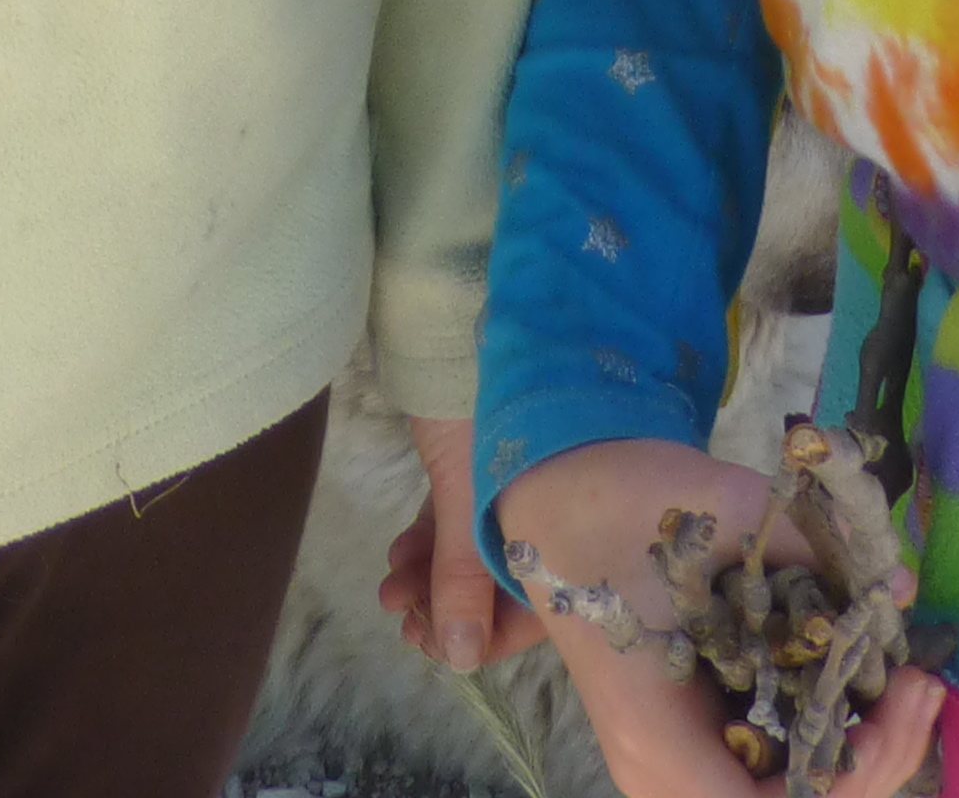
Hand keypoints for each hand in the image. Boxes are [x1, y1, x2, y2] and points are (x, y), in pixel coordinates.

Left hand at [382, 415, 548, 678]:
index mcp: (568, 505)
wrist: (446, 301)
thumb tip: (459, 658)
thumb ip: (463, 574)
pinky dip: (429, 545)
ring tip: (390, 593)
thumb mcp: (466, 489)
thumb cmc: (470, 394)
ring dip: (433, 581)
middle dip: (453, 610)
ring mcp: (511, 478)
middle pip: (508, 580)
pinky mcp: (478, 459)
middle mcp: (550, 497)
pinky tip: (397, 559)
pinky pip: (459, 521)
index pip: (545, 599)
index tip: (441, 646)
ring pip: (476, 553)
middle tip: (407, 623)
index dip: (493, 634)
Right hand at [500, 437, 944, 797]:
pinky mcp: (694, 736)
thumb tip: (901, 583)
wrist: (553, 494)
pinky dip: (828, 734)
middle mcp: (663, 772)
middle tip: (923, 686)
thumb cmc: (617, 501)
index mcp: (655, 737)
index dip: (850, 778)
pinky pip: (773, 767)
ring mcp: (677, 761)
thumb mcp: (717, 505)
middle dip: (873, 764)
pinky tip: (864, 680)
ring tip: (909, 683)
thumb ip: (809, 545)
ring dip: (858, 755)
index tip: (896, 698)